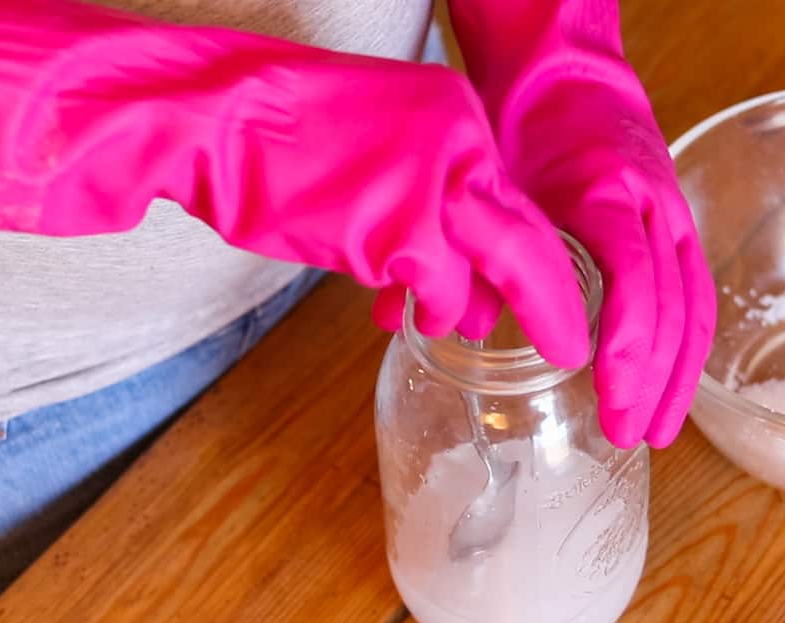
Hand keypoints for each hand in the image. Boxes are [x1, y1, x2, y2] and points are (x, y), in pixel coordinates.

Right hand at [0, 0, 589, 367]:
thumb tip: (462, 282)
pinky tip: (420, 319)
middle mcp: (462, 141)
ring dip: (476, 309)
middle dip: (551, 302)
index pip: (515, 199)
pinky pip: (439, 289)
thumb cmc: (282, 140)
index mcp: (458, 116)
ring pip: (490, 267)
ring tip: (470, 331)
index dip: (535, 258)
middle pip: (529, 236)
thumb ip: (430, 207)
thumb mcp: (381, 154)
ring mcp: (437, 182)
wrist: (215, 113)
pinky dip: (431, 311)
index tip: (556, 297)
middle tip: (570, 346)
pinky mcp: (403, 226)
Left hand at [451, 0, 716, 447]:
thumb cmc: (521, 118)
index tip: (607, 395)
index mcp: (606, 191)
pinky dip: (687, 346)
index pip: (632, 278)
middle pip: (672, 305)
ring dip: (678, 375)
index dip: (625, 344)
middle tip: (626, 436)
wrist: (565, 68)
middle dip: (652, 379)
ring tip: (657, 431)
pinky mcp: (676, 227)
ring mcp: (673, 217)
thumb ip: (466, 247)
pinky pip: (695, 293)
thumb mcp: (487, 178)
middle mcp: (653, 206)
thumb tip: (418, 321)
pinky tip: (672, 386)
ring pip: (693, 306)